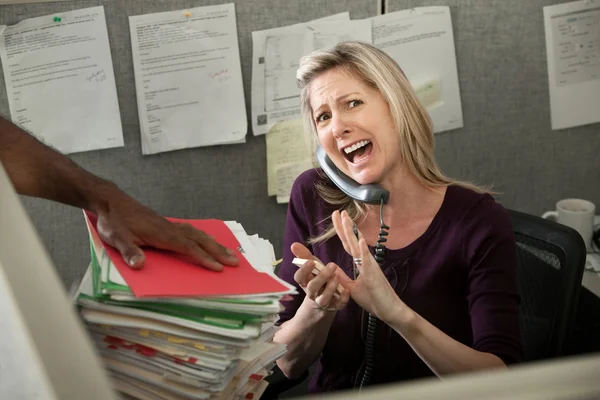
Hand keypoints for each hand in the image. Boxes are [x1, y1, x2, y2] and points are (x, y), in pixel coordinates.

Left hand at [96, 191, 238, 270]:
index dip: (203, 258)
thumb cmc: (114, 221)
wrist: (111, 201)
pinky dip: (204, 236)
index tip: (218, 268)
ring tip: (229, 252)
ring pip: (198, 234)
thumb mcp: (116, 238)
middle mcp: (170, 228)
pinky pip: (192, 230)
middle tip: (235, 261)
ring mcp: (169, 225)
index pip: (187, 247)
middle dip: (218, 251)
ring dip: (214, 244)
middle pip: (199, 239)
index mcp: (161, 234)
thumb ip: (128, 251)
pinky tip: (207, 239)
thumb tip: (140, 265)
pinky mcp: (166, 223)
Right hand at [291, 242, 349, 311]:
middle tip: (332, 265)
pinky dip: (343, 298)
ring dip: (331, 287)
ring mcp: (324, 301)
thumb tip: (293, 244)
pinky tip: (347, 290)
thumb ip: (304, 256)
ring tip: (337, 276)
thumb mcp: (313, 268)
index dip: (303, 271)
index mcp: (305, 283)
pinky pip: (338, 305)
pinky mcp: (335, 306)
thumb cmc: (318, 279)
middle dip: (321, 277)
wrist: (326, 301)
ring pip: (324, 298)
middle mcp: (313, 293)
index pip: (299, 278)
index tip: (311, 262)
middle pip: (312, 287)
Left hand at [332, 210, 402, 322]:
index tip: (336, 218)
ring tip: (346, 218)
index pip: (348, 244)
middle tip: (337, 211)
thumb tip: (332, 268)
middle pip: (351, 241)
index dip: (342, 231)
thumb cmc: (374, 299)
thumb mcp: (352, 288)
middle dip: (344, 226)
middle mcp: (366, 261)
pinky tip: (358, 240)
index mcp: (361, 263)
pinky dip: (362, 250)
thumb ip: (343, 277)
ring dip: (351, 232)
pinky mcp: (373, 275)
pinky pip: (367, 261)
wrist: (389, 311)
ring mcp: (370, 266)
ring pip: (358, 246)